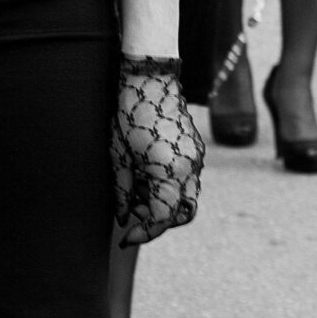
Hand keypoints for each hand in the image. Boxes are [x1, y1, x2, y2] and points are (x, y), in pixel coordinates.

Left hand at [110, 53, 202, 246]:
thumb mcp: (118, 156)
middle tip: (133, 212)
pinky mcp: (197, 150)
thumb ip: (122, 191)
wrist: (150, 80)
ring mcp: (197, 158)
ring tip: (137, 189)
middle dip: (158, 220)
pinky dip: (170, 187)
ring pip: (187, 198)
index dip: (144, 232)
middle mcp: (190, 168)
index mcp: (171, 171)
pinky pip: (188, 180)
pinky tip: (147, 174)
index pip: (163, 218)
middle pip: (182, 213)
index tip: (126, 237)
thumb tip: (124, 218)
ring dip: (164, 203)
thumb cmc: (129, 114)